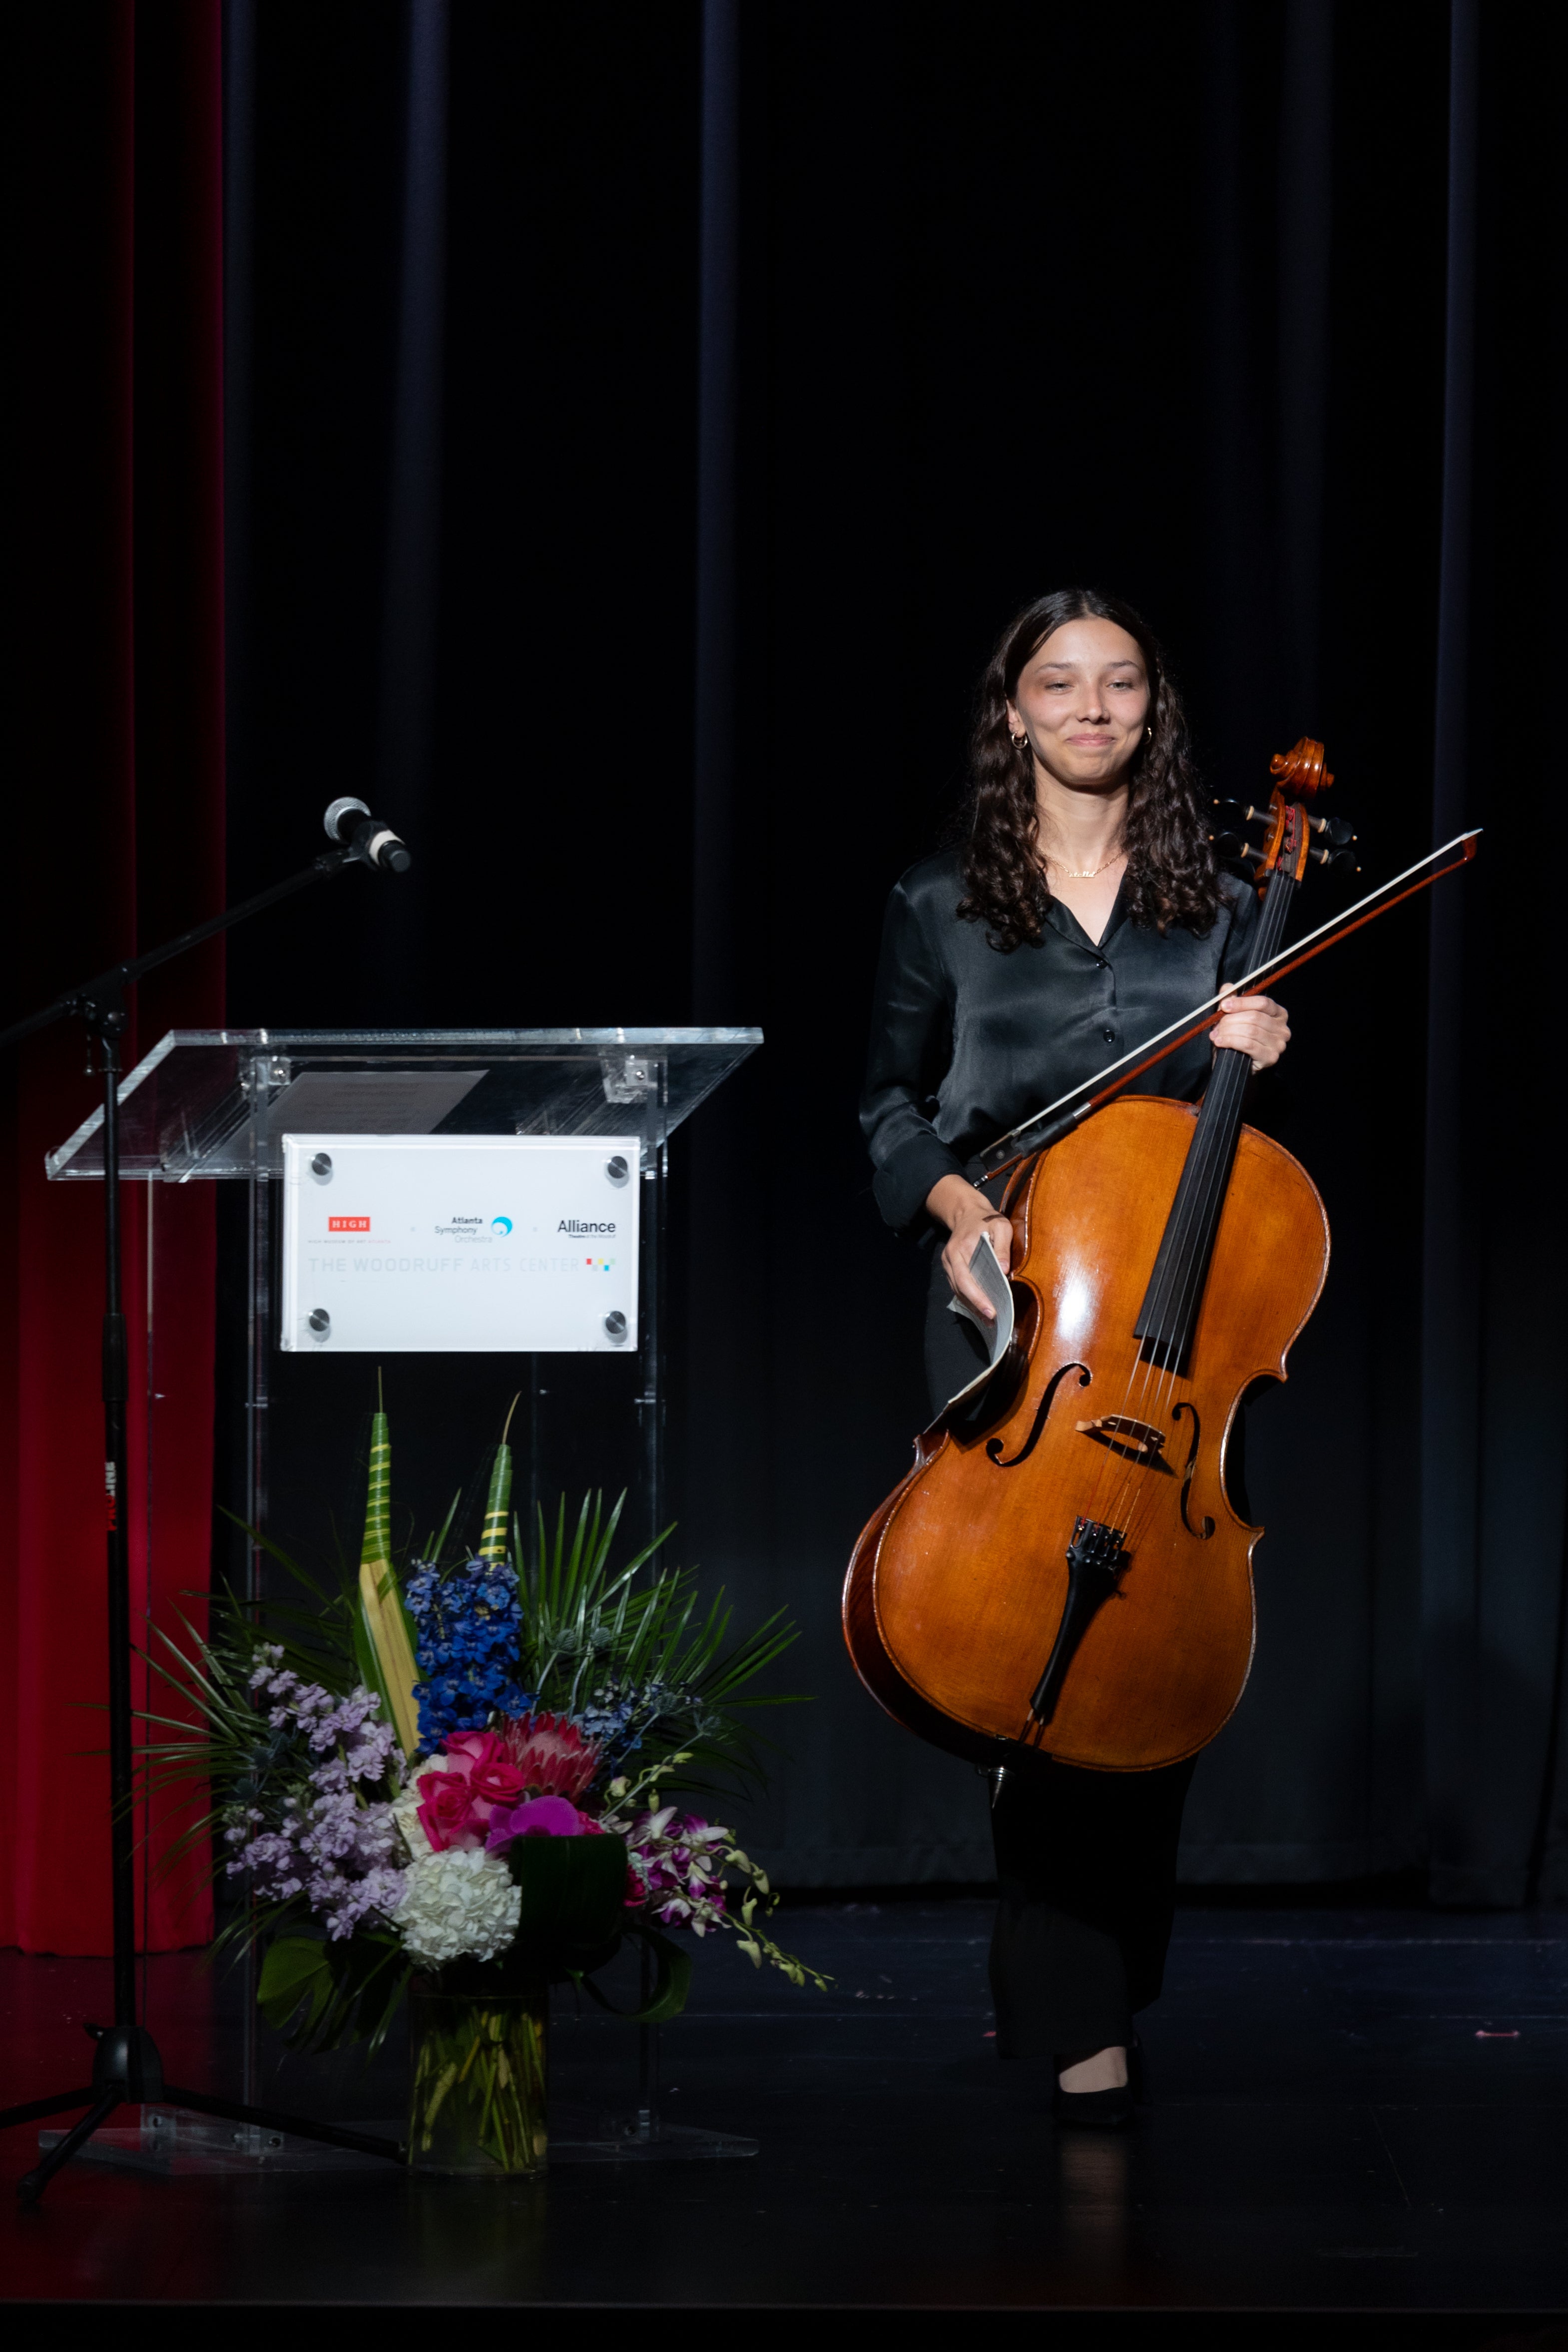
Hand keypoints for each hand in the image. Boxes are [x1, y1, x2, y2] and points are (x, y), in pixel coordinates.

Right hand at [926, 1174, 1012, 1318]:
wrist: (967, 1212)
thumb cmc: (987, 1219)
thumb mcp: (1001, 1226)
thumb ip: (1003, 1246)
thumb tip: (1005, 1271)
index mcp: (962, 1247)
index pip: (967, 1278)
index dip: (978, 1297)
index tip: (992, 1310)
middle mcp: (951, 1257)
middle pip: (960, 1288)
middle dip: (976, 1306)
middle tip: (991, 1320)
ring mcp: (948, 1263)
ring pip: (958, 1290)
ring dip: (972, 1306)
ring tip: (989, 1320)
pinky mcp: (951, 1267)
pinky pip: (958, 1286)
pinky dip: (969, 1299)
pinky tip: (980, 1308)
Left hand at [1211, 988, 1288, 1072]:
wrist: (1238, 1065)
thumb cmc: (1239, 1039)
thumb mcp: (1235, 1017)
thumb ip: (1232, 1000)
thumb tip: (1227, 988)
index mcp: (1278, 1014)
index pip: (1262, 1002)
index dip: (1242, 1002)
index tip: (1224, 1006)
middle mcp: (1282, 1028)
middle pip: (1255, 1017)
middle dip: (1231, 1020)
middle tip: (1217, 1025)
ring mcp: (1279, 1044)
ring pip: (1250, 1030)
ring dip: (1229, 1031)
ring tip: (1217, 1034)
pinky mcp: (1270, 1057)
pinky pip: (1248, 1044)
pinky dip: (1231, 1041)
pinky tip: (1221, 1042)